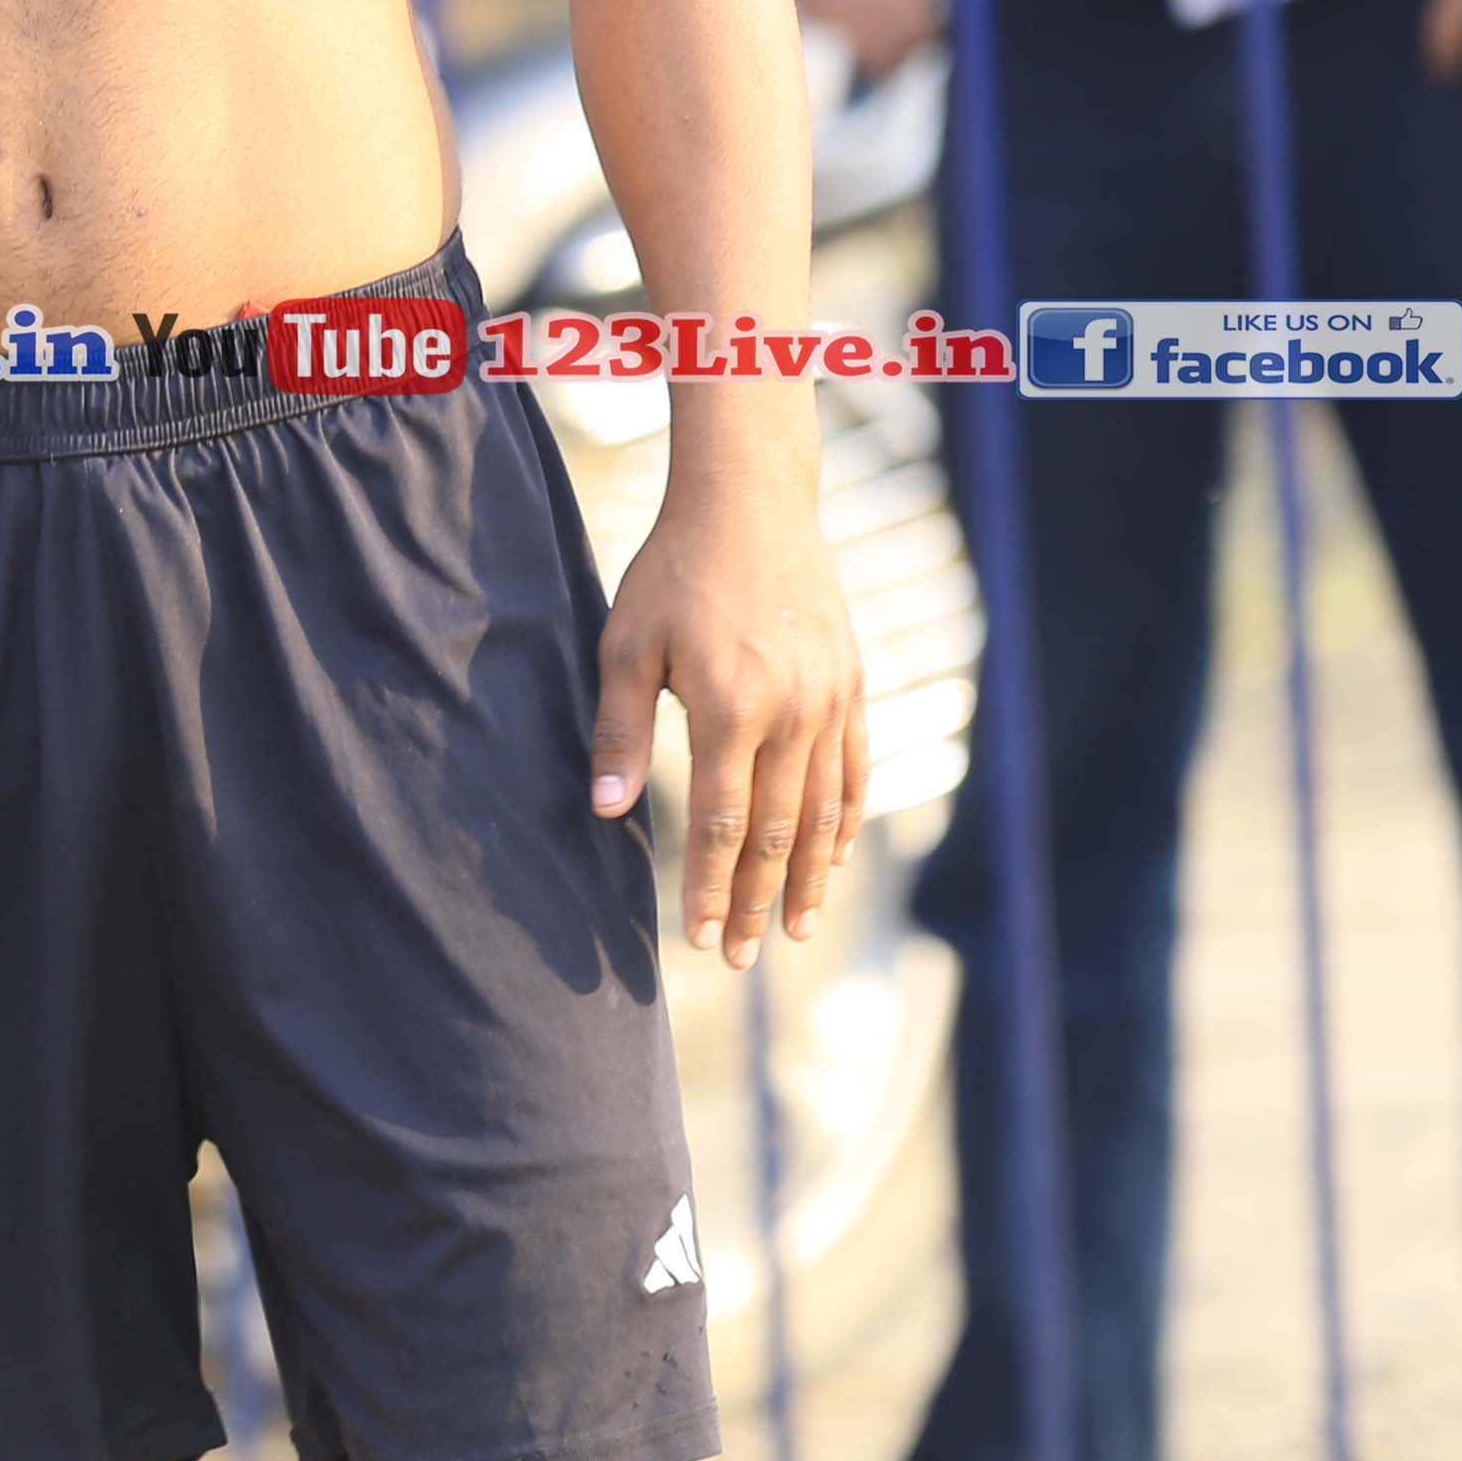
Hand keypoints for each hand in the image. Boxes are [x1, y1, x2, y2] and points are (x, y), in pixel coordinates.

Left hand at [591, 490, 866, 965]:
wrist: (751, 503)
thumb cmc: (675, 571)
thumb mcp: (627, 643)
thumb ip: (621, 732)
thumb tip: (607, 813)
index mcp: (732, 708)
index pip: (719, 823)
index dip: (708, 887)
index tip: (697, 938)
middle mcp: (793, 713)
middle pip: (776, 833)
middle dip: (755, 902)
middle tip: (739, 957)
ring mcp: (831, 701)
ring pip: (823, 812)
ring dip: (807, 879)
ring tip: (792, 932)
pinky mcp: (852, 684)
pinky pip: (855, 771)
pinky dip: (845, 824)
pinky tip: (832, 862)